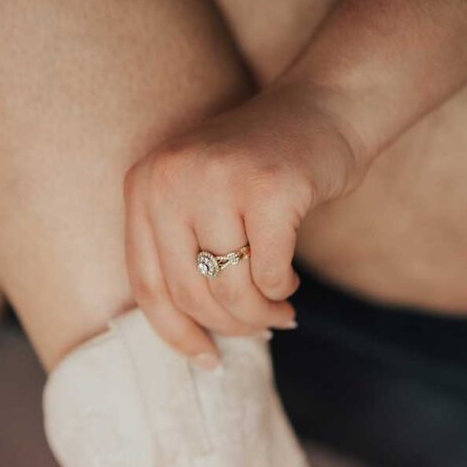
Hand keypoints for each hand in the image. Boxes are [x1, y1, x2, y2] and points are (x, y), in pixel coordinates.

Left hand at [123, 81, 366, 367]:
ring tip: (279, 312)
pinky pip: (270, 273)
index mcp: (144, 186)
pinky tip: (290, 280)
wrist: (322, 107)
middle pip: (189, 293)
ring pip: (229, 289)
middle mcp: (172, 179)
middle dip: (228, 325)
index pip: (147, 285)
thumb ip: (181, 254)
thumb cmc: (259, 172)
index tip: (206, 359)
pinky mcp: (269, 188)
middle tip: (259, 330)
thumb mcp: (198, 200)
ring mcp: (219, 180)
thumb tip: (189, 342)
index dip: (176, 334)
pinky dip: (282, 288)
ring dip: (260, 315)